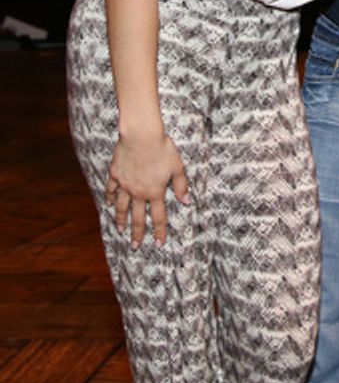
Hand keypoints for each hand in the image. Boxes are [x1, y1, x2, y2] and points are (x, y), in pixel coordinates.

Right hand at [105, 131, 189, 246]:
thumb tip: (186, 201)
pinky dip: (110, 198)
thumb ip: (181, 186)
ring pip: (121, 207)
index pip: (159, 217)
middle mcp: (139, 192)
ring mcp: (125, 185)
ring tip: (120, 229)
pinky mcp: (115, 175)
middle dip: (137, 233)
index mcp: (155, 192)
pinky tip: (109, 204)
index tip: (159, 244)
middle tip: (135, 246)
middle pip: (138, 217)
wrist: (141, 137)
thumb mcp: (177, 167)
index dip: (159, 231)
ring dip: (121, 220)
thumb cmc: (163, 149)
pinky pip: (111, 190)